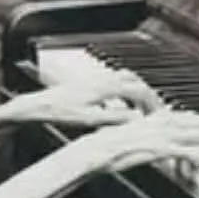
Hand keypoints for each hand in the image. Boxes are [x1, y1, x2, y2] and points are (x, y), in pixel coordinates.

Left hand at [22, 68, 162, 128]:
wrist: (37, 104)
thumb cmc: (59, 111)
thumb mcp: (89, 119)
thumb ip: (114, 118)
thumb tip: (136, 119)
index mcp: (104, 87)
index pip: (138, 91)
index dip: (153, 103)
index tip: (161, 114)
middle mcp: (102, 79)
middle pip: (135, 81)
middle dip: (149, 95)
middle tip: (157, 109)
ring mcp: (95, 79)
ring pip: (126, 78)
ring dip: (138, 90)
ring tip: (144, 105)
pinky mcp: (89, 83)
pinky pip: (116, 81)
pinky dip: (126, 90)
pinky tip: (122, 102)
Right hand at [85, 108, 198, 174]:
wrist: (93, 151)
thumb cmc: (111, 148)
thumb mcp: (139, 141)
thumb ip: (158, 142)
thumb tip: (173, 149)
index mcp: (161, 117)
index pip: (197, 118)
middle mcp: (165, 122)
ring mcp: (162, 134)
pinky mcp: (157, 148)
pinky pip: (187, 151)